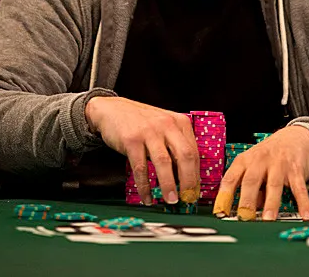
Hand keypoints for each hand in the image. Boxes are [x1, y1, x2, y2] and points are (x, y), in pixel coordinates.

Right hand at [85, 96, 199, 205]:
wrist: (113, 109)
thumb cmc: (141, 121)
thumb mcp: (164, 126)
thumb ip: (175, 145)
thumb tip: (185, 177)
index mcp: (179, 122)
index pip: (194, 151)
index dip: (196, 174)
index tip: (194, 191)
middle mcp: (166, 124)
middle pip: (184, 155)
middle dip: (188, 181)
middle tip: (187, 198)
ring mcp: (149, 131)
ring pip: (164, 162)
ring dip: (169, 185)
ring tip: (170, 200)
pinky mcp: (132, 140)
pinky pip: (141, 168)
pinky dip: (145, 187)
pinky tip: (147, 197)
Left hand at [213, 125, 308, 220]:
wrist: (294, 137)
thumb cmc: (269, 156)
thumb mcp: (255, 166)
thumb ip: (251, 188)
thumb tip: (248, 210)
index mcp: (245, 161)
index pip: (230, 178)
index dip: (224, 195)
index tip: (220, 212)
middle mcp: (260, 161)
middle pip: (251, 181)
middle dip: (247, 200)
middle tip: (244, 217)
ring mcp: (279, 164)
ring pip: (274, 184)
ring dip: (271, 203)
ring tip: (268, 219)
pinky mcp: (296, 169)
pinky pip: (299, 188)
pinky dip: (302, 202)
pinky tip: (304, 215)